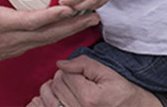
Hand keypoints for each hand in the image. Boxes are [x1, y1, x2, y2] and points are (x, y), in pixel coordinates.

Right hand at [0, 0, 99, 73]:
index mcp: (2, 25)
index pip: (32, 22)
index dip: (51, 16)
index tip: (69, 8)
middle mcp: (14, 39)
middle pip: (50, 34)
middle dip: (73, 25)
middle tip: (94, 14)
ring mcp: (18, 46)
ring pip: (49, 39)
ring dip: (70, 30)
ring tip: (89, 19)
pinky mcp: (18, 49)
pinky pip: (43, 40)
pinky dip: (58, 32)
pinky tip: (67, 24)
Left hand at [33, 55, 159, 106]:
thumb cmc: (122, 93)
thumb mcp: (107, 73)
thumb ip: (83, 64)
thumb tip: (60, 63)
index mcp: (89, 98)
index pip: (65, 75)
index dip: (71, 69)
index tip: (80, 73)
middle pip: (56, 85)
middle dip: (62, 78)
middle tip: (75, 79)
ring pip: (49, 98)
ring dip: (53, 89)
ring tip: (66, 88)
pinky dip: (43, 103)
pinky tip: (46, 98)